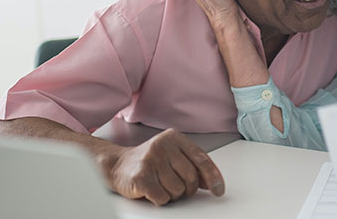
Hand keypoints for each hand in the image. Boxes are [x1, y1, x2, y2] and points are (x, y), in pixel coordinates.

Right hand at [105, 129, 224, 205]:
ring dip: (172, 194)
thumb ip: (192, 164)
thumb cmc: (149, 161)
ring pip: (178, 190)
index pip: (201, 159)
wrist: (117, 164)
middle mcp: (162, 145)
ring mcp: (151, 160)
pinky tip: (153, 190)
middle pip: (191, 177)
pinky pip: (163, 198)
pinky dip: (160, 199)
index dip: (213, 177)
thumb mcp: (173, 155)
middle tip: (177, 187)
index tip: (219, 190)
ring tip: (161, 185)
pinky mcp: (141, 176)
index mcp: (174, 137)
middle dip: (187, 188)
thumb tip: (211, 182)